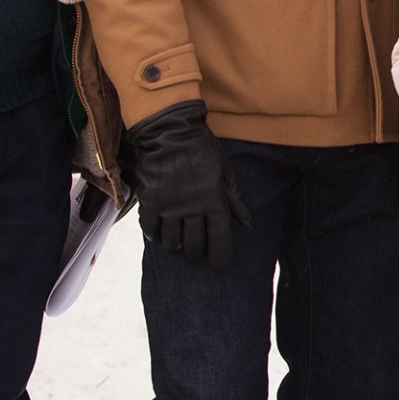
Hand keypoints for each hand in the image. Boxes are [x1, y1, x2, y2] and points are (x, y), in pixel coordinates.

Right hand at [124, 100, 249, 269]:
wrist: (171, 132)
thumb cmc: (203, 150)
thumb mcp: (226, 172)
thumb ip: (235, 200)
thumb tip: (248, 224)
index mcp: (215, 202)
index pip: (220, 240)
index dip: (220, 258)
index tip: (218, 268)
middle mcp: (193, 209)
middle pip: (194, 245)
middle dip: (196, 256)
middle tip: (196, 257)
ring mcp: (170, 207)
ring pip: (171, 242)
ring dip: (176, 248)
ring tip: (178, 247)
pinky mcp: (150, 201)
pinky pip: (150, 229)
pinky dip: (155, 236)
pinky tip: (159, 235)